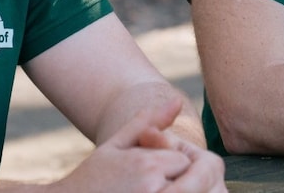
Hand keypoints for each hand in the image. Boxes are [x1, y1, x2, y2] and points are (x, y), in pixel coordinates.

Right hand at [55, 99, 225, 192]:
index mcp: (147, 165)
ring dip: (178, 187)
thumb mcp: (115, 145)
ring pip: (188, 192)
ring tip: (150, 185)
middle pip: (192, 181)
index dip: (171, 165)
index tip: (150, 171)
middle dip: (180, 180)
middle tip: (154, 181)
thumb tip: (177, 101)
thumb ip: (147, 122)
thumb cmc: (91, 178)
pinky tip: (149, 192)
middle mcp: (153, 189)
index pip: (184, 161)